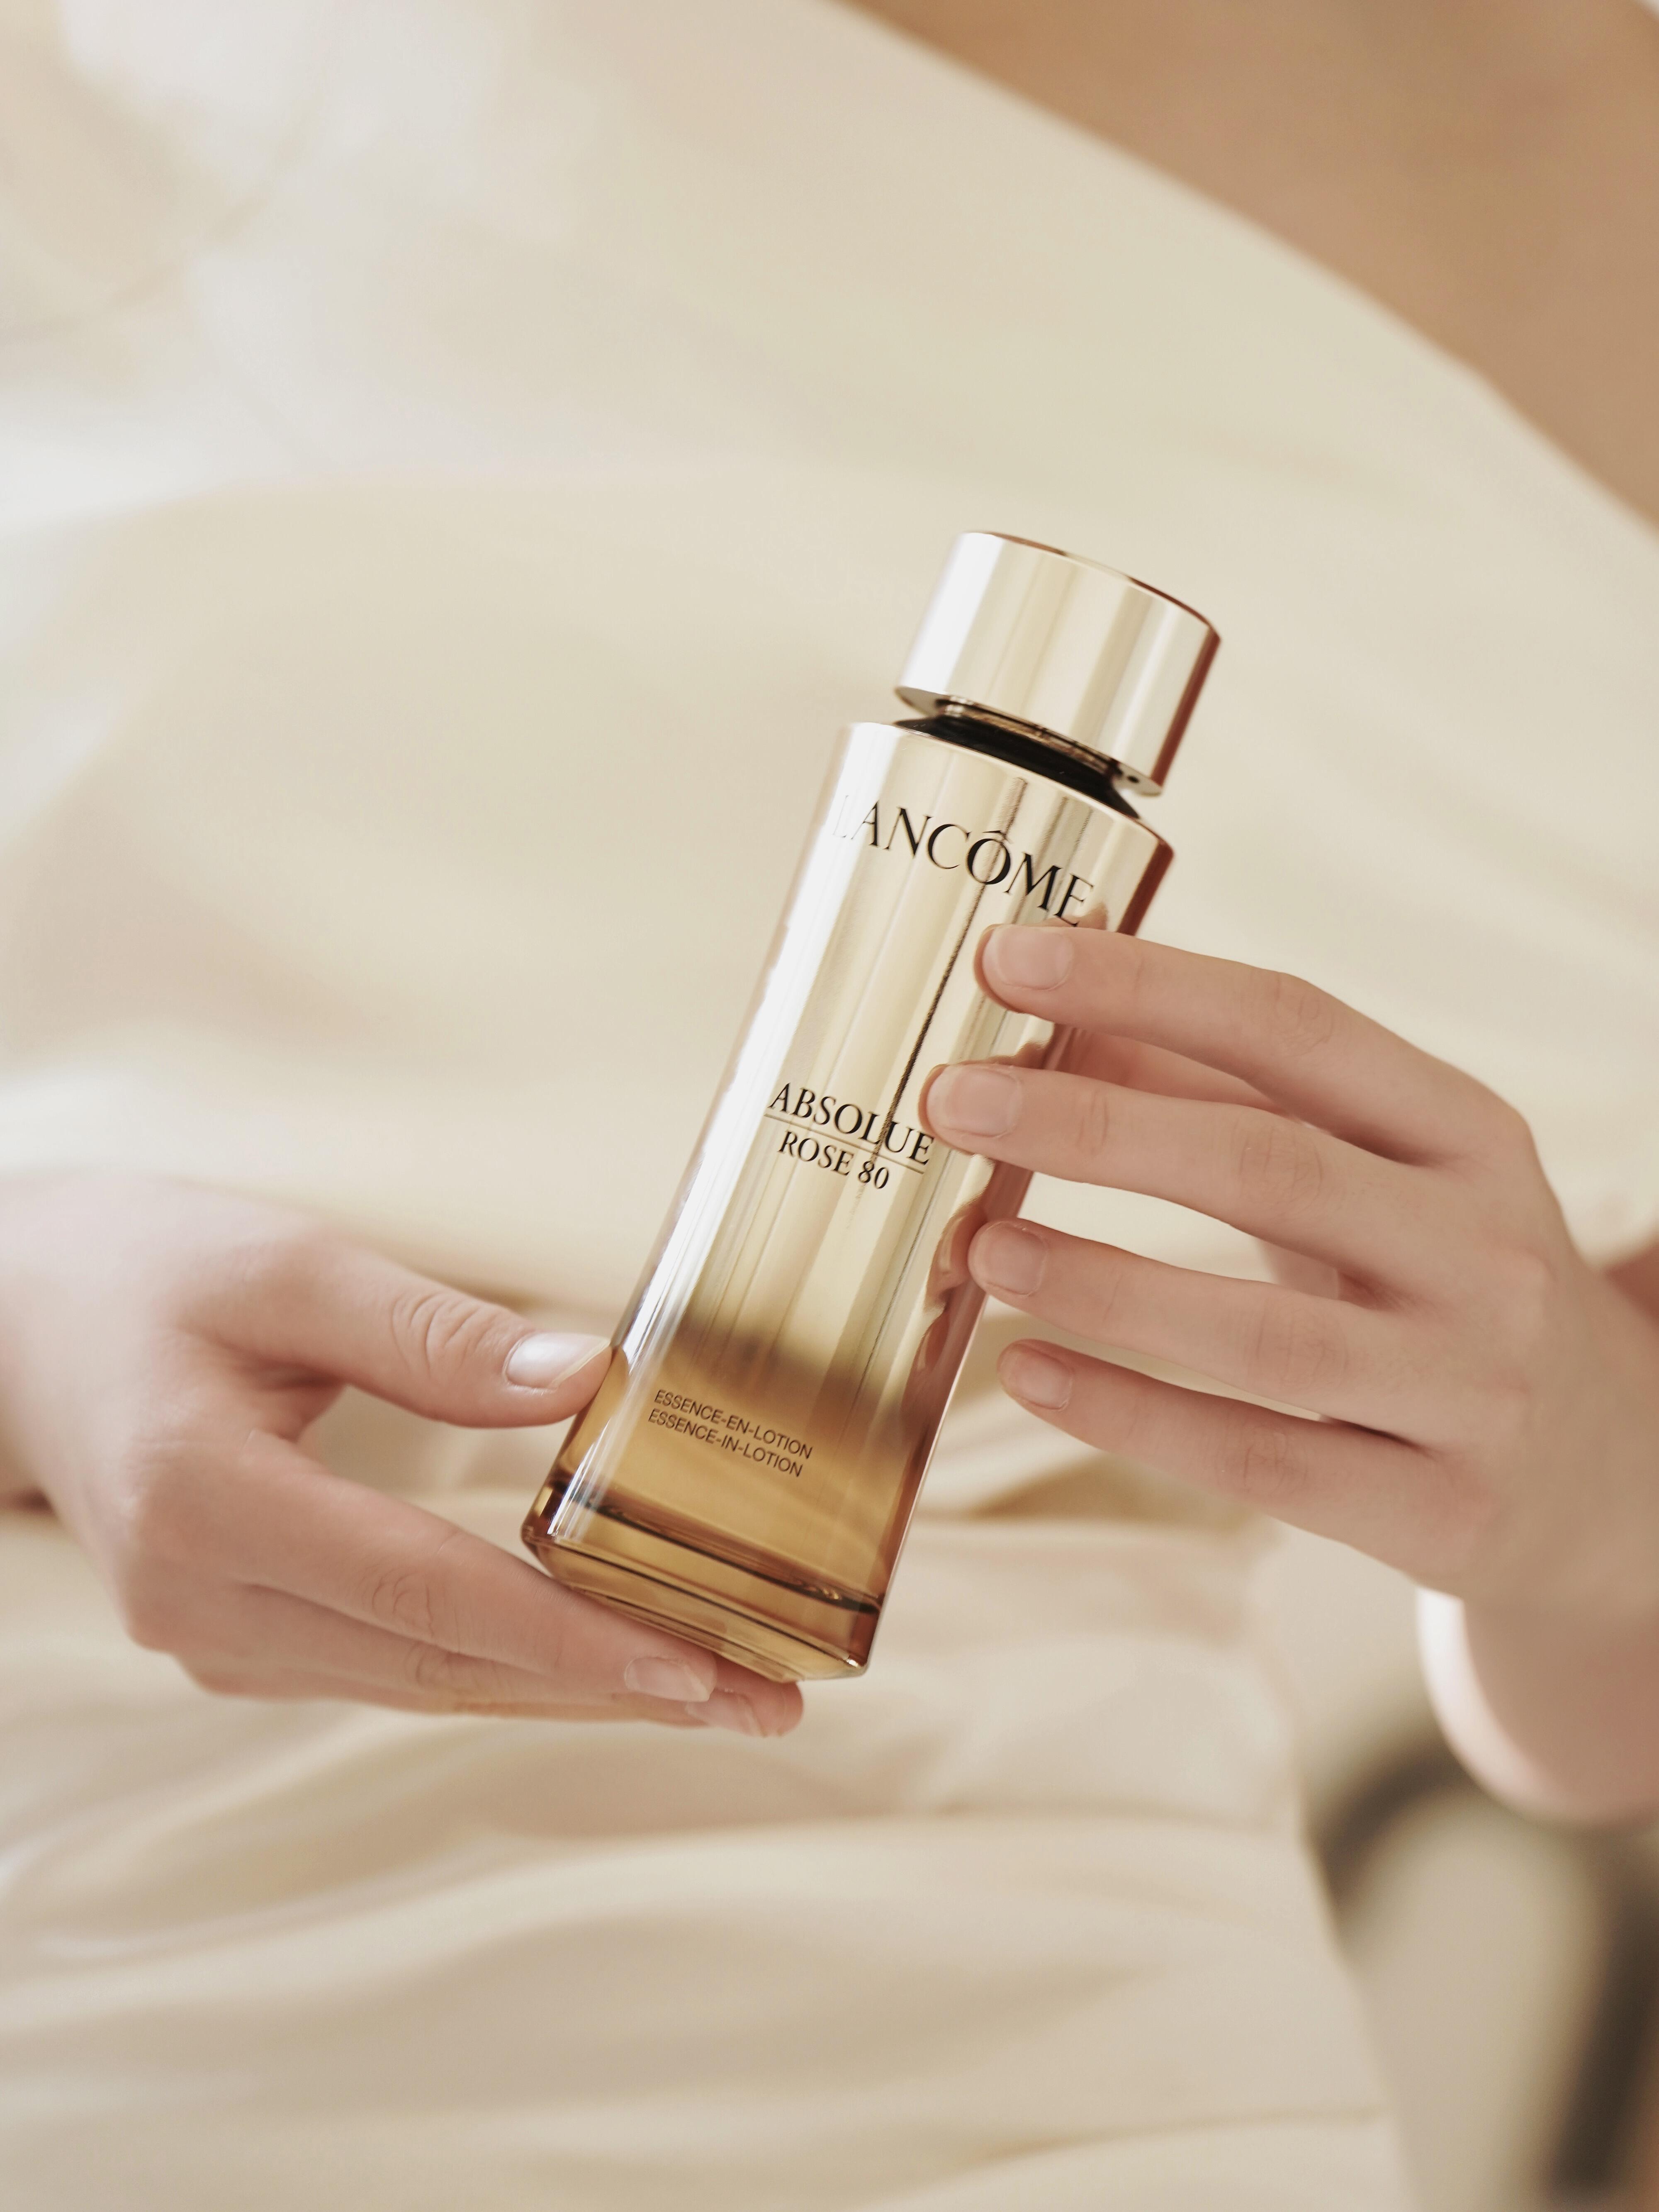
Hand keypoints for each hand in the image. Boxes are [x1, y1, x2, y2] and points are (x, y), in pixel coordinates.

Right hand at [0, 1174, 799, 1736]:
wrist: (20, 1320)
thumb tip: (587, 1381)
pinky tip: (599, 1667)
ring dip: (573, 1692)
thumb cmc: (148, 1273)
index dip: (569, 1636)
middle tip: (763, 1700)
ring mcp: (215, 1635)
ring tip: (717, 1693)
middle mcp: (200, 1600)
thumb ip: (434, 1334)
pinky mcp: (239, 1636)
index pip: (423, 1592)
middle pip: (442, 1662)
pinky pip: (395, 1667)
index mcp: (203, 1500)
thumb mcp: (288, 1265)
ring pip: (427, 1683)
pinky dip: (506, 1670)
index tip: (698, 1663)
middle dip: (612, 1688)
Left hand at [922, 926, 1658, 1815]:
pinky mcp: (1437, 1513)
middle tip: (954, 1100)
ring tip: (980, 1245)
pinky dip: (1133, 1417)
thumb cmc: (1451, 1285)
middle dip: (1096, 1127)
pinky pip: (1263, 1464)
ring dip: (1103, 1284)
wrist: (1613, 1477)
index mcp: (1468, 1134)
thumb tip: (1059, 1028)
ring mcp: (1472, 1390)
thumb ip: (1225, 1098)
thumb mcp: (1377, 1173)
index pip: (1298, 1027)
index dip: (1148, 986)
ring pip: (1264, 1336)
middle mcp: (1485, 1251)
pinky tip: (1030, 1372)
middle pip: (1270, 1167)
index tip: (1012, 957)